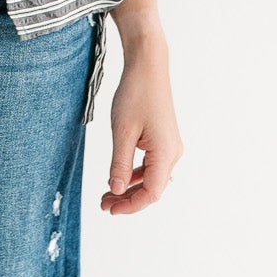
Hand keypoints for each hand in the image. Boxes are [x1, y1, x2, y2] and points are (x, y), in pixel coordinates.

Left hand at [102, 19, 181, 214]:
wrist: (148, 66)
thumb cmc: (135, 94)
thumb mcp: (122, 132)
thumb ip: (119, 163)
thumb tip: (116, 190)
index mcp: (165, 152)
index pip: (152, 193)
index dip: (131, 205)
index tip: (110, 209)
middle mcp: (172, 152)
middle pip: (152, 188)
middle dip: (128, 199)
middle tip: (103, 204)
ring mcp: (169, 146)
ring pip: (151, 177)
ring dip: (130, 188)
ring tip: (107, 194)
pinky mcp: (163, 139)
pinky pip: (151, 165)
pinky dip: (134, 174)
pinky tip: (118, 177)